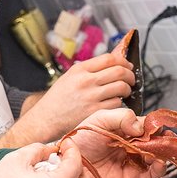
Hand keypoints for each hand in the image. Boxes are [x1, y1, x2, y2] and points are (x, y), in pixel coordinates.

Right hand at [0, 53, 133, 146]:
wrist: (45, 120)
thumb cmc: (58, 99)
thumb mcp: (70, 77)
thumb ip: (91, 69)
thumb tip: (117, 58)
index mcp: (79, 70)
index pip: (110, 58)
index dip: (124, 61)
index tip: (127, 66)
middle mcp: (86, 81)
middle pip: (120, 71)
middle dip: (130, 75)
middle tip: (131, 80)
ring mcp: (91, 97)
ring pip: (121, 88)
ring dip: (127, 90)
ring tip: (123, 92)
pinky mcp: (95, 112)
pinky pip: (116, 104)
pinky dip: (119, 103)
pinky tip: (113, 104)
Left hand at [66, 108, 170, 177]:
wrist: (69, 164)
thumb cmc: (80, 141)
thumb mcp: (99, 119)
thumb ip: (122, 117)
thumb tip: (141, 126)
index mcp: (123, 129)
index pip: (146, 126)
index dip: (156, 126)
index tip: (162, 126)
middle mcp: (130, 145)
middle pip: (155, 142)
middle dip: (164, 140)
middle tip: (169, 139)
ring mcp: (131, 161)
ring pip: (156, 157)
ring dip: (163, 153)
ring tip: (162, 150)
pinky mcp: (131, 177)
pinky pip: (150, 174)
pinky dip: (159, 168)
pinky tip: (158, 162)